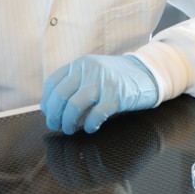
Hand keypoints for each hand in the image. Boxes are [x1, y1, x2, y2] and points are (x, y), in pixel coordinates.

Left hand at [41, 55, 158, 134]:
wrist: (147, 72)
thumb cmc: (117, 77)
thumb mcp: (93, 71)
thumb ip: (76, 82)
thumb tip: (53, 106)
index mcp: (80, 64)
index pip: (53, 83)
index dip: (47, 101)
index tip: (48, 113)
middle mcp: (89, 70)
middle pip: (60, 95)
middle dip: (54, 115)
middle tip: (55, 126)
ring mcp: (103, 82)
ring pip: (74, 106)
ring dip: (68, 122)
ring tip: (69, 129)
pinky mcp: (116, 95)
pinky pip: (96, 114)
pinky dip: (90, 125)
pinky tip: (91, 128)